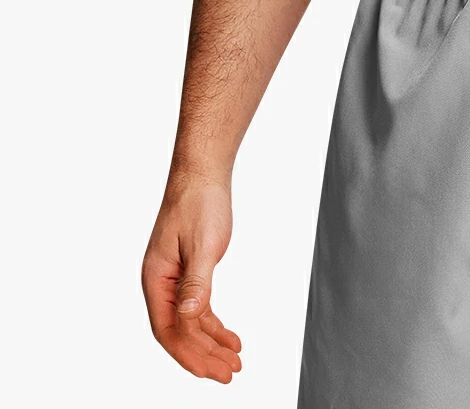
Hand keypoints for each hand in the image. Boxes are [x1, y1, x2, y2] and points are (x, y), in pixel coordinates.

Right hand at [142, 172, 242, 382]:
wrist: (202, 174)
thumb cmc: (198, 202)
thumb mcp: (201, 244)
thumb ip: (197, 281)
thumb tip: (189, 315)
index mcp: (156, 280)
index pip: (168, 330)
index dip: (189, 355)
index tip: (213, 372)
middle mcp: (161, 284)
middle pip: (179, 332)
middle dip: (204, 356)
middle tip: (230, 374)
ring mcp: (174, 279)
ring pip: (190, 323)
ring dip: (211, 343)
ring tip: (234, 361)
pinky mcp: (190, 272)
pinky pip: (199, 307)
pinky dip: (214, 325)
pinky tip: (230, 337)